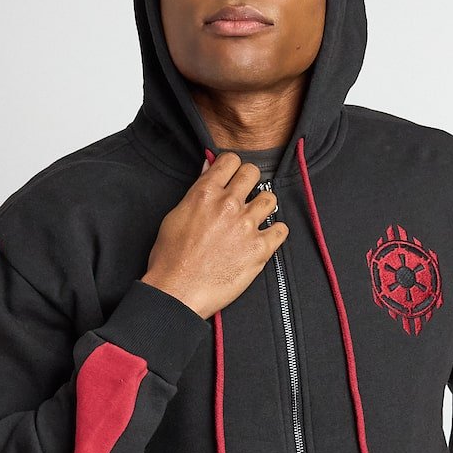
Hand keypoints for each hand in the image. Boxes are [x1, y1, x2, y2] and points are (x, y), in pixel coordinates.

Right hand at [141, 152, 288, 319]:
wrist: (177, 292)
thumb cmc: (170, 259)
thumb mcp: (175, 216)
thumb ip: (196, 192)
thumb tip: (208, 170)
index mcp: (205, 193)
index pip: (230, 160)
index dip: (232, 167)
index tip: (232, 177)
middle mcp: (228, 204)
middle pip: (253, 172)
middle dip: (250, 181)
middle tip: (245, 195)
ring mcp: (246, 225)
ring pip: (270, 199)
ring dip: (263, 207)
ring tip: (255, 219)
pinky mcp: (259, 248)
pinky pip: (281, 229)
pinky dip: (275, 233)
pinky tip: (265, 238)